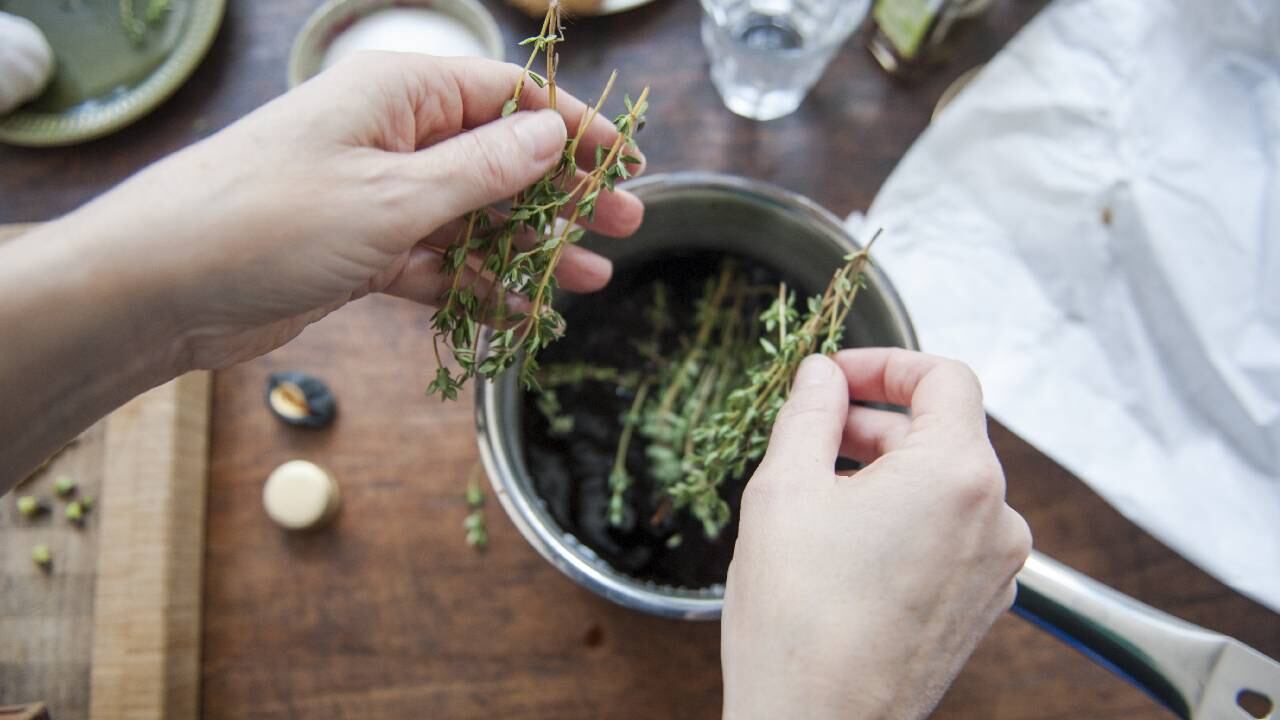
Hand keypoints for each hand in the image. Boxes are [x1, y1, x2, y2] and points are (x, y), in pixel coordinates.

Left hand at [57, 52, 643, 369]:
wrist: (157, 289)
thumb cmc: (267, 221)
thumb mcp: (391, 195)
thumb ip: (482, 169)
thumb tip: (552, 133)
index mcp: (397, 95)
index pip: (507, 95)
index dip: (573, 127)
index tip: (625, 163)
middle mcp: (390, 138)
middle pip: (498, 157)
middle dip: (562, 193)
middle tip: (626, 225)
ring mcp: (375, 197)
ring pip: (473, 217)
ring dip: (528, 248)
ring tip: (587, 279)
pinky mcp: (359, 251)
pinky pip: (437, 264)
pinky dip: (477, 287)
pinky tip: (522, 315)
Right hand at [721, 349, 1031, 719]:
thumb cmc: (800, 621)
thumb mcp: (784, 489)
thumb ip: (809, 413)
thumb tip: (820, 375)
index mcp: (958, 475)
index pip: (945, 379)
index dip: (887, 364)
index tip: (838, 376)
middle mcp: (995, 519)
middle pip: (944, 433)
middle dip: (876, 421)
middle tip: (811, 432)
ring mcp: (994, 569)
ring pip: (945, 486)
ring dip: (887, 472)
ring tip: (820, 492)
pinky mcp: (979, 605)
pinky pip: (949, 534)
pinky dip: (905, 518)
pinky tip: (846, 541)